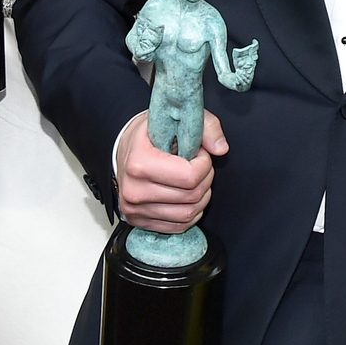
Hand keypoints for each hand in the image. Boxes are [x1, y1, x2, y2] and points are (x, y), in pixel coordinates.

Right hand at [116, 109, 228, 231]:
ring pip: (188, 214)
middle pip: (192, 196)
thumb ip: (205, 127)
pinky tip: (187, 196)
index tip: (199, 154)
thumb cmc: (150, 135)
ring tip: (194, 180)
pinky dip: (191, 212)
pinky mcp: (138, 221)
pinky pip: (179, 226)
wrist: (124, 150)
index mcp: (139, 163)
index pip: (190, 177)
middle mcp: (134, 190)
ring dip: (201, 197)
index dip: (204, 164)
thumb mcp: (177, 118)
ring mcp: (134, 209)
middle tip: (199, 166)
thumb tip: (221, 149)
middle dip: (205, 179)